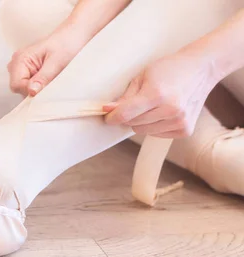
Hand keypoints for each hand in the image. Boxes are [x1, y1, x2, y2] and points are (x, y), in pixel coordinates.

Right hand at [7, 25, 89, 96]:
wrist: (71, 38)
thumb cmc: (66, 45)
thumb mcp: (56, 63)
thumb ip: (42, 78)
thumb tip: (31, 91)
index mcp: (21, 58)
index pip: (16, 84)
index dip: (29, 91)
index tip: (44, 89)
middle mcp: (17, 63)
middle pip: (18, 88)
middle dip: (33, 89)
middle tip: (49, 81)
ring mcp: (21, 68)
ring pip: (23, 89)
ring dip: (37, 88)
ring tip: (50, 78)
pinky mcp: (27, 71)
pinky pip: (28, 86)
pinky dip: (38, 86)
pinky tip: (47, 78)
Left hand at [104, 49, 218, 137]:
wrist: (201, 69)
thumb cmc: (169, 69)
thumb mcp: (143, 76)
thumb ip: (125, 97)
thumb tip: (107, 111)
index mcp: (157, 94)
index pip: (125, 115)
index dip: (112, 117)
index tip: (107, 115)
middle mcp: (170, 110)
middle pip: (132, 124)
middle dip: (129, 116)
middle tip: (137, 103)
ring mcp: (180, 121)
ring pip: (143, 131)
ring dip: (142, 122)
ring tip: (154, 105)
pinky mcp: (185, 130)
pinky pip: (157, 135)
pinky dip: (155, 126)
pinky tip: (164, 112)